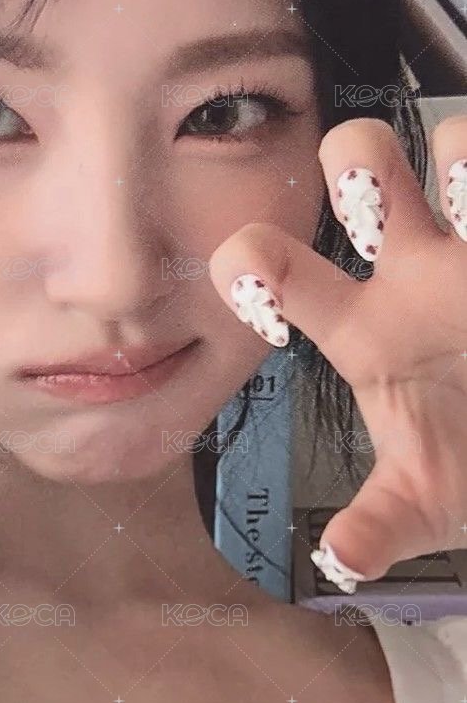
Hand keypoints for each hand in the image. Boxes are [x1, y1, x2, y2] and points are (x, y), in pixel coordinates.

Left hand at [208, 116, 466, 592]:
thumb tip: (340, 559)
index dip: (257, 266)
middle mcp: (417, 267)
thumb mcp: (427, 500)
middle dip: (361, 166)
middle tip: (380, 225)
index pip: (283, 270)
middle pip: (362, 162)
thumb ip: (379, 524)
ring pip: (455, 143)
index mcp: (367, 327)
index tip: (267, 298)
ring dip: (464, 161)